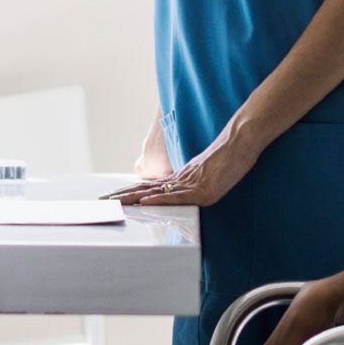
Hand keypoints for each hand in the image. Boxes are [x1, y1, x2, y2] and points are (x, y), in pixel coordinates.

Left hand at [108, 125, 259, 207]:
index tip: (113, 197)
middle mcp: (181, 182)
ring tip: (114, 203)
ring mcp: (191, 186)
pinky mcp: (202, 191)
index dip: (130, 192)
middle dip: (123, 196)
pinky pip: (176, 197)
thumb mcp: (208, 172)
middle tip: (102, 201)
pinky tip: (144, 202)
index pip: (149, 187)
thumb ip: (194, 182)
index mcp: (180, 179)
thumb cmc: (228, 156)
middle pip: (145, 189)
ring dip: (133, 199)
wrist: (241, 141)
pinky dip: (160, 200)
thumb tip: (185, 190)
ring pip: (156, 193)